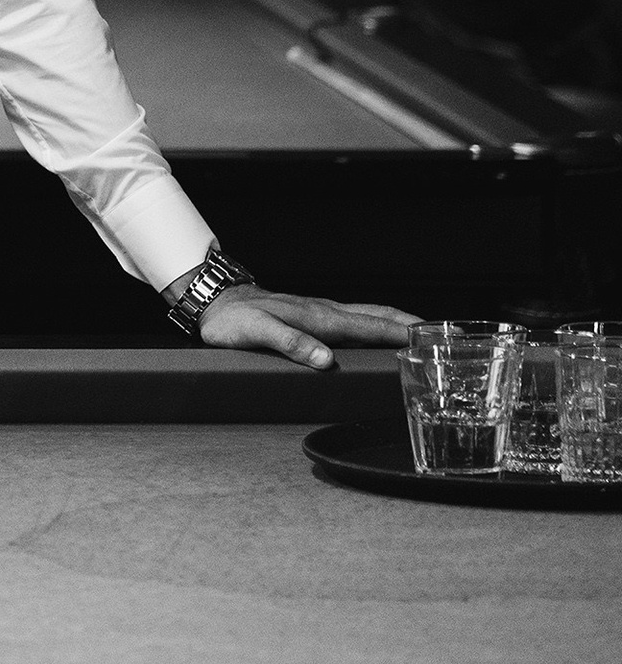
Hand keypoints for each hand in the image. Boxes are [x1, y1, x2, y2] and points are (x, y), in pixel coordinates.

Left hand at [195, 284, 420, 370]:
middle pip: (378, 315)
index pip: (371, 326)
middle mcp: (326, 312)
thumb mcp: (257, 333)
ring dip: (397, 323)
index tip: (433, 338)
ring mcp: (321, 313)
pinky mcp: (313, 317)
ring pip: (368, 316)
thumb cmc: (234, 320)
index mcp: (319, 318)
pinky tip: (379, 336)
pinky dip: (376, 326)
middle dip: (412, 323)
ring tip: (424, 334)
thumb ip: (290, 345)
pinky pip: (354, 322)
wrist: (215, 301)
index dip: (403, 332)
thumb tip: (325, 361)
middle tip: (447, 334)